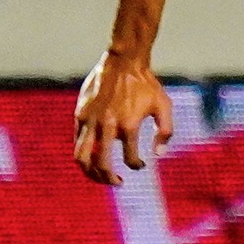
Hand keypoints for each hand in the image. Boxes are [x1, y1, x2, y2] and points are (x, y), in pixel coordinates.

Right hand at [73, 52, 172, 185]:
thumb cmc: (147, 84)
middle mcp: (107, 125)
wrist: (123, 61)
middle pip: (101, 164)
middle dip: (108, 178)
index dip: (136, 166)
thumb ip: (165, 132)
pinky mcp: (80, 113)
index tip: (140, 165)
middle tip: (117, 182)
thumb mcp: (164, 106)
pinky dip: (84, 152)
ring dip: (89, 172)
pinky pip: (78, 140)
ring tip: (99, 176)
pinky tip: (94, 154)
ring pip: (81, 156)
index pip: (130, 159)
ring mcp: (90, 120)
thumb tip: (158, 155)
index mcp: (129, 125)